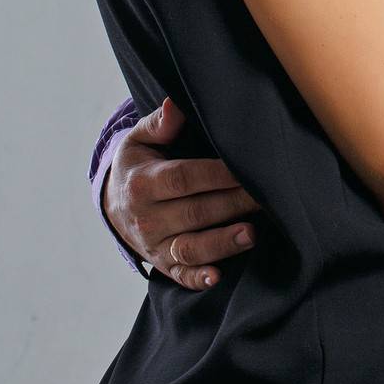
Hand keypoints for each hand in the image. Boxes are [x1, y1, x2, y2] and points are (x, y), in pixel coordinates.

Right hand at [103, 97, 261, 288]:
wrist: (114, 205)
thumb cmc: (138, 166)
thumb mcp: (139, 141)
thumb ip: (159, 124)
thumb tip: (174, 105)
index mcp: (144, 183)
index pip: (184, 178)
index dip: (218, 174)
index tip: (248, 168)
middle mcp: (148, 217)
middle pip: (195, 212)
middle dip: (233, 204)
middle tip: (269, 196)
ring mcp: (155, 244)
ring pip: (190, 247)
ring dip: (222, 243)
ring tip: (251, 234)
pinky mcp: (164, 265)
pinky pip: (181, 275)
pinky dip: (198, 278)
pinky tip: (218, 277)